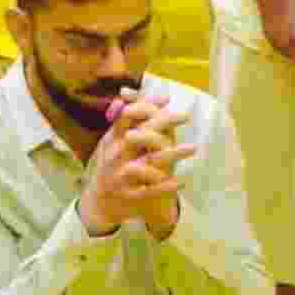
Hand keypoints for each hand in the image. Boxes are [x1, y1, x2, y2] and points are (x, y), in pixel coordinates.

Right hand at [82, 91, 196, 235]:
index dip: (145, 105)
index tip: (167, 99)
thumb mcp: (116, 139)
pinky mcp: (128, 194)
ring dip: (172, 154)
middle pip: (138, 136)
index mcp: (112, 139)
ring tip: (193, 147)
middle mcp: (114, 155)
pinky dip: (165, 187)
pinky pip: (149, 191)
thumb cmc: (114, 162)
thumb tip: (154, 94)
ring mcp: (120, 175)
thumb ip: (133, 118)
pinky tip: (181, 182)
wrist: (101, 200)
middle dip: (162, 123)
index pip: (126, 117)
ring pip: (145, 164)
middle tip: (186, 115)